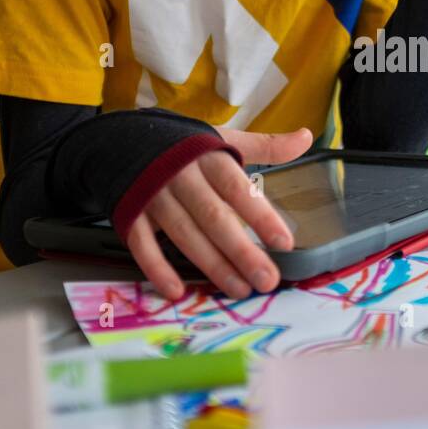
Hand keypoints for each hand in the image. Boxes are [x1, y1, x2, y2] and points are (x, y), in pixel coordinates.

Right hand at [125, 127, 311, 300]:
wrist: (120, 140)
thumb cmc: (184, 146)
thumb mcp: (223, 139)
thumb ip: (266, 145)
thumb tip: (307, 137)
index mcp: (207, 157)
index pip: (237, 188)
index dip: (260, 215)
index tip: (284, 242)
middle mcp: (181, 177)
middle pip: (214, 217)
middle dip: (241, 251)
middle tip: (267, 279)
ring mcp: (153, 196)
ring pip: (185, 234)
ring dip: (212, 265)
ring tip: (239, 289)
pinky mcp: (131, 213)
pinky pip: (143, 244)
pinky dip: (157, 268)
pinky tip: (178, 291)